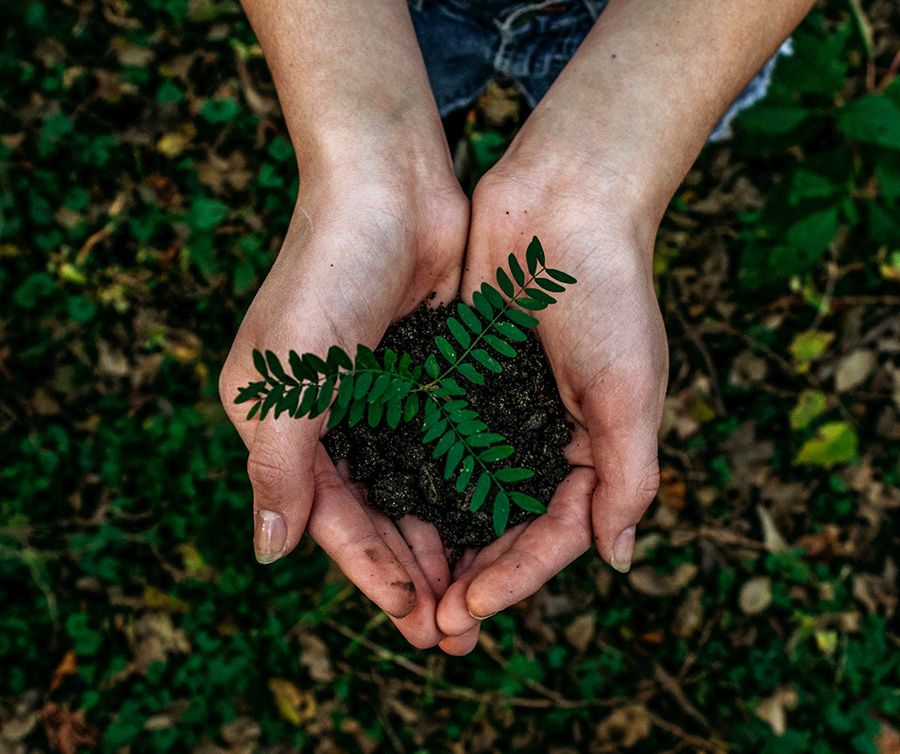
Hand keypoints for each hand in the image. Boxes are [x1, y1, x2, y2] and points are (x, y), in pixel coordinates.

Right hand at [219, 157, 468, 647]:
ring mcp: (381, 399)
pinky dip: (464, 488)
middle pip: (374, 515)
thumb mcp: (286, 378)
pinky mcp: (426, 376)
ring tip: (478, 594)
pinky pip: (445, 448)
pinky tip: (494, 524)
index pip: (329, 518)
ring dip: (442, 541)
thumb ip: (277, 468)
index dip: (370, 571)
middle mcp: (330, 419)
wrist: (387, 185)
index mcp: (283, 424)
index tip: (414, 617)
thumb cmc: (327, 274)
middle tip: (454, 631)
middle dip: (412, 572)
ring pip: (413, 490)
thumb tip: (268, 553)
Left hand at [435, 162, 667, 654]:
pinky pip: (434, 441)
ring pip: (463, 494)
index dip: (516, 577)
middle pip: (504, 527)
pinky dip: (415, 479)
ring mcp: (498, 410)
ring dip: (438, 542)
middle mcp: (543, 438)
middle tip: (431, 625)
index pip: (554, 534)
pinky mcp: (459, 378)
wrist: (563, 201)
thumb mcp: (630, 389)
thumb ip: (628, 476)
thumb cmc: (608, 293)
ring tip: (404, 589)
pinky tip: (385, 512)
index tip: (469, 609)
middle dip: (471, 576)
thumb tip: (618, 559)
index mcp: (592, 449)